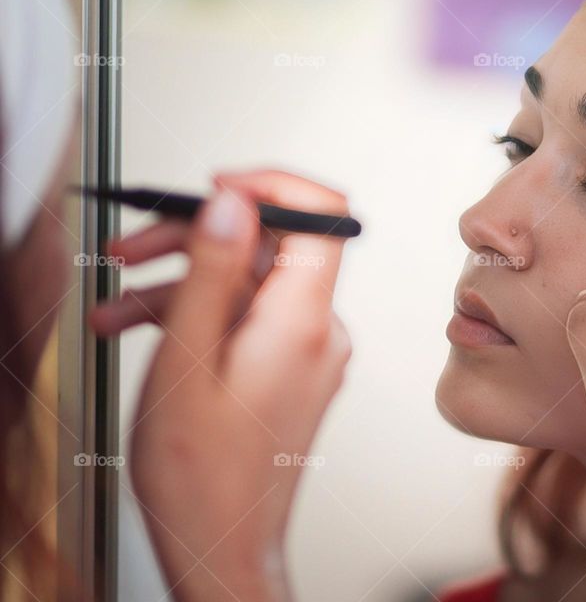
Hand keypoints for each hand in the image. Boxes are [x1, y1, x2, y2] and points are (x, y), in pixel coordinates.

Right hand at [105, 172, 352, 600]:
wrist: (224, 545)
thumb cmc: (203, 477)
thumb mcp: (189, 360)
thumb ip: (214, 272)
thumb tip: (235, 203)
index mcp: (304, 322)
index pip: (322, 214)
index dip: (269, 187)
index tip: (215, 190)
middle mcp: (319, 331)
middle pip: (268, 247)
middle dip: (196, 239)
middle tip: (133, 247)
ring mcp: (307, 351)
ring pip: (247, 285)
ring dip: (181, 283)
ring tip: (117, 303)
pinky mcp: (290, 368)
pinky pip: (248, 320)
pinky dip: (199, 317)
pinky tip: (142, 329)